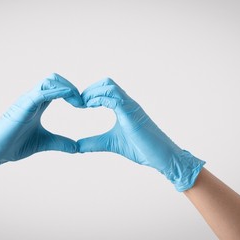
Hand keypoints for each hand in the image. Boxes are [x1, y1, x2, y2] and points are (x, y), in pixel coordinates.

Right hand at [0, 73, 82, 189]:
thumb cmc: (13, 146)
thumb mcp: (44, 143)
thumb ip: (60, 143)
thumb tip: (77, 148)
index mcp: (37, 104)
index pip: (56, 88)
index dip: (72, 93)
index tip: (83, 106)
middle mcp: (32, 98)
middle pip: (54, 79)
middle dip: (71, 87)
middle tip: (82, 103)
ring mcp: (27, 101)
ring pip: (49, 81)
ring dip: (67, 87)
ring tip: (78, 102)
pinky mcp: (23, 106)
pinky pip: (42, 92)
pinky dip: (58, 92)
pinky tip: (69, 97)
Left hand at [77, 78, 204, 190]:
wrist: (162, 157)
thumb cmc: (142, 149)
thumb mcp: (110, 144)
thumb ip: (94, 143)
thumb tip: (77, 146)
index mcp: (123, 107)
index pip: (105, 88)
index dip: (90, 93)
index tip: (79, 105)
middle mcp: (127, 103)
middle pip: (107, 82)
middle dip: (90, 89)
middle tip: (79, 103)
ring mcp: (131, 107)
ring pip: (110, 86)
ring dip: (93, 92)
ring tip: (83, 104)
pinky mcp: (132, 114)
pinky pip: (114, 99)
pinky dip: (99, 99)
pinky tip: (90, 107)